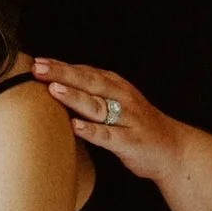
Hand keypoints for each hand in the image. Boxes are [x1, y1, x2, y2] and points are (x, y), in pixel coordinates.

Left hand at [34, 58, 185, 179]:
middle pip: (89, 83)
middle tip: (38, 69)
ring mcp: (127, 119)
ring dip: (75, 97)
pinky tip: (76, 126)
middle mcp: (122, 98)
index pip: (85, 72)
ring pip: (97, 106)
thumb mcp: (116, 102)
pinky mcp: (130, 141)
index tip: (37, 61)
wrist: (174, 148)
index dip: (61, 66)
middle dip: (62, 74)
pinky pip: (109, 135)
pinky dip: (92, 131)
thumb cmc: (137, 124)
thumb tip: (55, 84)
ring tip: (54, 90)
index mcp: (116, 86)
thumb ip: (90, 93)